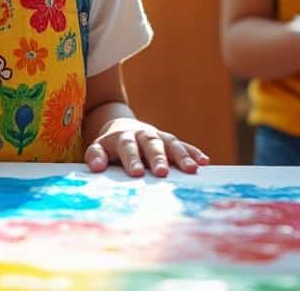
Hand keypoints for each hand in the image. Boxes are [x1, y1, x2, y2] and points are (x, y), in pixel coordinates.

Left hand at [85, 118, 208, 176]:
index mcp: (123, 138)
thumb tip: (97, 167)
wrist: (122, 126)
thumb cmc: (110, 145)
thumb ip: (95, 156)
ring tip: (191, 170)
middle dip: (158, 158)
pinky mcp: (170, 140)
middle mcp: (143, 135)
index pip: (127, 148)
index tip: (136, 174)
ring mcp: (158, 136)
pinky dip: (193, 152)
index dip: (132, 160)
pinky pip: (184, 145)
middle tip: (162, 172)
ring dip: (181, 156)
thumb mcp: (98, 147)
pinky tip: (204, 162)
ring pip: (171, 144)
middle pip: (151, 145)